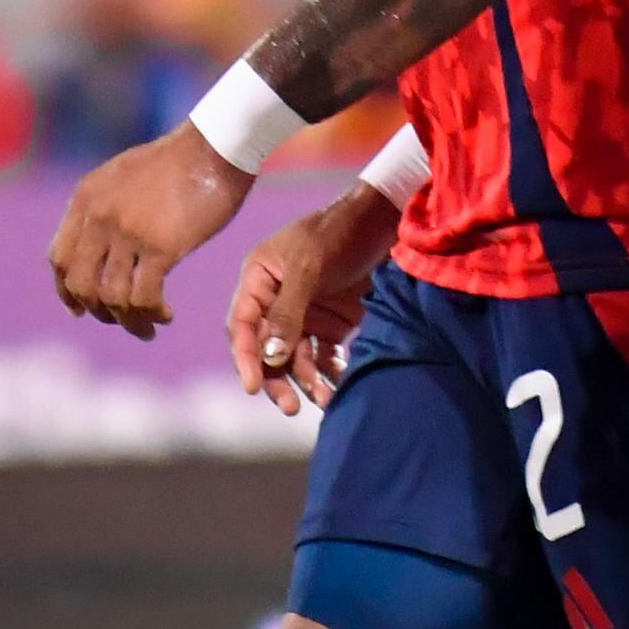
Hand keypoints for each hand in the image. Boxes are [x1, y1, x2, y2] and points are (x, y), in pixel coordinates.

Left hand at [49, 123, 261, 338]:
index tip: (81, 310)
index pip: (59, 258)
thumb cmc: (180, 161)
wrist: (215, 146)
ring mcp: (128, 231)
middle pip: (79, 284)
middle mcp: (99, 216)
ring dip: (129, 321)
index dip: (66, 291)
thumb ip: (107, 207)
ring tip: (150, 326)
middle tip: (122, 318)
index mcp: (87, 198)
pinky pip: (143, 297)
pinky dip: (151, 314)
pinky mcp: (160, 246)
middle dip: (98, 310)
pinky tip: (166, 314)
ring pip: (110, 297)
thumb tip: (104, 246)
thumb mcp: (125, 176)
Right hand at [228, 182, 399, 412]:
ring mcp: (305, 313)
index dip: (245, 358)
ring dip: (306, 381)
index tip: (253, 387)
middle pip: (267, 350)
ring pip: (296, 358)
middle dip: (277, 379)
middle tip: (290, 407)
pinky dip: (329, 373)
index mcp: (259, 279)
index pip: (243, 326)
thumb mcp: (309, 266)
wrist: (385, 221)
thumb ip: (288, 311)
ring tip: (325, 399)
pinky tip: (340, 386)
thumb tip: (270, 356)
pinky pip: (324, 356)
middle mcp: (276, 299)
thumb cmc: (339, 233)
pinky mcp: (332, 323)